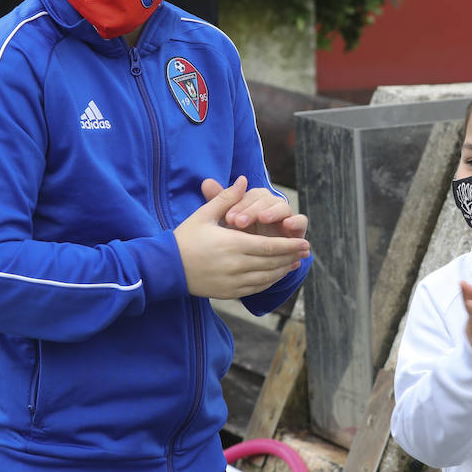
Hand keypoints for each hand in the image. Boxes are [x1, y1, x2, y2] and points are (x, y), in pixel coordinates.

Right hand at [173, 177, 308, 298]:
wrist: (165, 268)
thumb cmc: (184, 238)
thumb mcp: (204, 214)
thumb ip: (227, 198)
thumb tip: (243, 179)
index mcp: (232, 244)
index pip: (270, 246)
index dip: (289, 245)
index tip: (304, 243)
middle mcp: (236, 265)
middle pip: (272, 262)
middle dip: (291, 256)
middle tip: (306, 251)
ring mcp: (233, 281)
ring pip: (266, 277)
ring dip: (283, 270)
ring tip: (294, 263)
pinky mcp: (228, 292)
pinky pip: (255, 288)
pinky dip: (269, 282)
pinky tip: (275, 275)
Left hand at [200, 176, 309, 240]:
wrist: (252, 263)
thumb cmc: (237, 239)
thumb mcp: (226, 223)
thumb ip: (219, 203)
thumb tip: (206, 182)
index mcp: (255, 201)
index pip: (250, 195)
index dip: (240, 205)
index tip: (228, 218)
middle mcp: (271, 206)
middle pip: (267, 199)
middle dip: (253, 209)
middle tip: (240, 222)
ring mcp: (285, 216)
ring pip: (284, 207)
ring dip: (273, 212)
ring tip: (263, 219)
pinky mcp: (297, 230)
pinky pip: (301, 221)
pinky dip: (297, 222)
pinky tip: (287, 225)